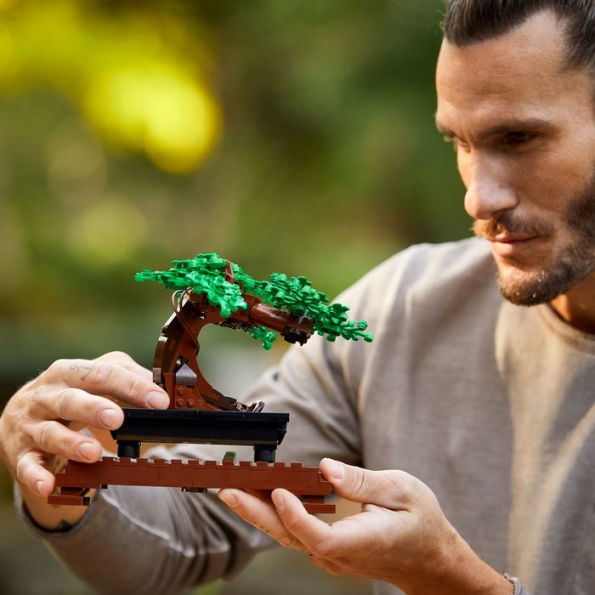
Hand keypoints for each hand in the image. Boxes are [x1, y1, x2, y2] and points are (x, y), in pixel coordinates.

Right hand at [0, 351, 168, 498]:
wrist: (19, 417)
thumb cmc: (69, 393)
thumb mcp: (96, 379)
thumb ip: (129, 378)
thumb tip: (164, 388)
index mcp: (71, 372)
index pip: (103, 373)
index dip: (133, 386)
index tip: (160, 401)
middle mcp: (47, 395)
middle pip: (70, 399)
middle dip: (93, 408)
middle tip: (117, 418)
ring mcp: (31, 425)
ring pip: (50, 433)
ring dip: (71, 443)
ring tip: (94, 453)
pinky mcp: (20, 453)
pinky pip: (27, 466)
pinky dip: (37, 476)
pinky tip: (49, 485)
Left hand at [218, 459, 511, 593]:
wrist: (428, 558)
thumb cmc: (420, 523)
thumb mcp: (403, 490)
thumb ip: (363, 481)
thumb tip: (326, 468)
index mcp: (361, 541)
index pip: (319, 536)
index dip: (296, 516)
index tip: (280, 490)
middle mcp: (339, 553)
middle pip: (290, 538)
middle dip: (255, 513)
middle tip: (228, 489)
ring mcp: (331, 554)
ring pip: (287, 535)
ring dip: (258, 512)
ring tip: (233, 488)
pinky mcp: (327, 547)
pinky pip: (294, 532)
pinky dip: (273, 513)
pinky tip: (260, 494)